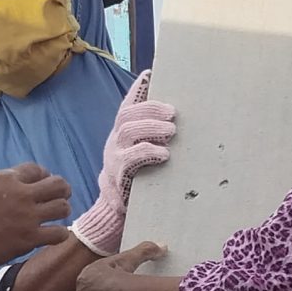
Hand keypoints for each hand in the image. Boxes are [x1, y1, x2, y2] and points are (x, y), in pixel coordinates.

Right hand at [0, 163, 74, 277]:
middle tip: (60, 196)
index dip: (44, 175)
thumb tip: (13, 186)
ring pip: (63, 207)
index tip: (43, 183)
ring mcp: (28, 217)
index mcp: (5, 178)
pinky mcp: (30, 238)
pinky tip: (53, 235)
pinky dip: (59, 233)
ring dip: (63, 210)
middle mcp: (21, 194)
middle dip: (62, 189)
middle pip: (57, 184)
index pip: (37, 169)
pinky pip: (59, 233)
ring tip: (58, 216)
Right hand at [69, 72, 176, 255]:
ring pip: (127, 131)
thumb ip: (152, 140)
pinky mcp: (117, 177)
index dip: (137, 91)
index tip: (150, 75)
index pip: (127, 106)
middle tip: (173, 113)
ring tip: (171, 130)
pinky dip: (148, 152)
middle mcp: (114, 142)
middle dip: (150, 109)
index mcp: (120, 134)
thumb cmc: (137, 183)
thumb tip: (178, 123)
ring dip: (151, 126)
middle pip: (127, 115)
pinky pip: (130, 159)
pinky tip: (164, 153)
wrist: (114, 215)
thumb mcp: (142, 158)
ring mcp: (113, 159)